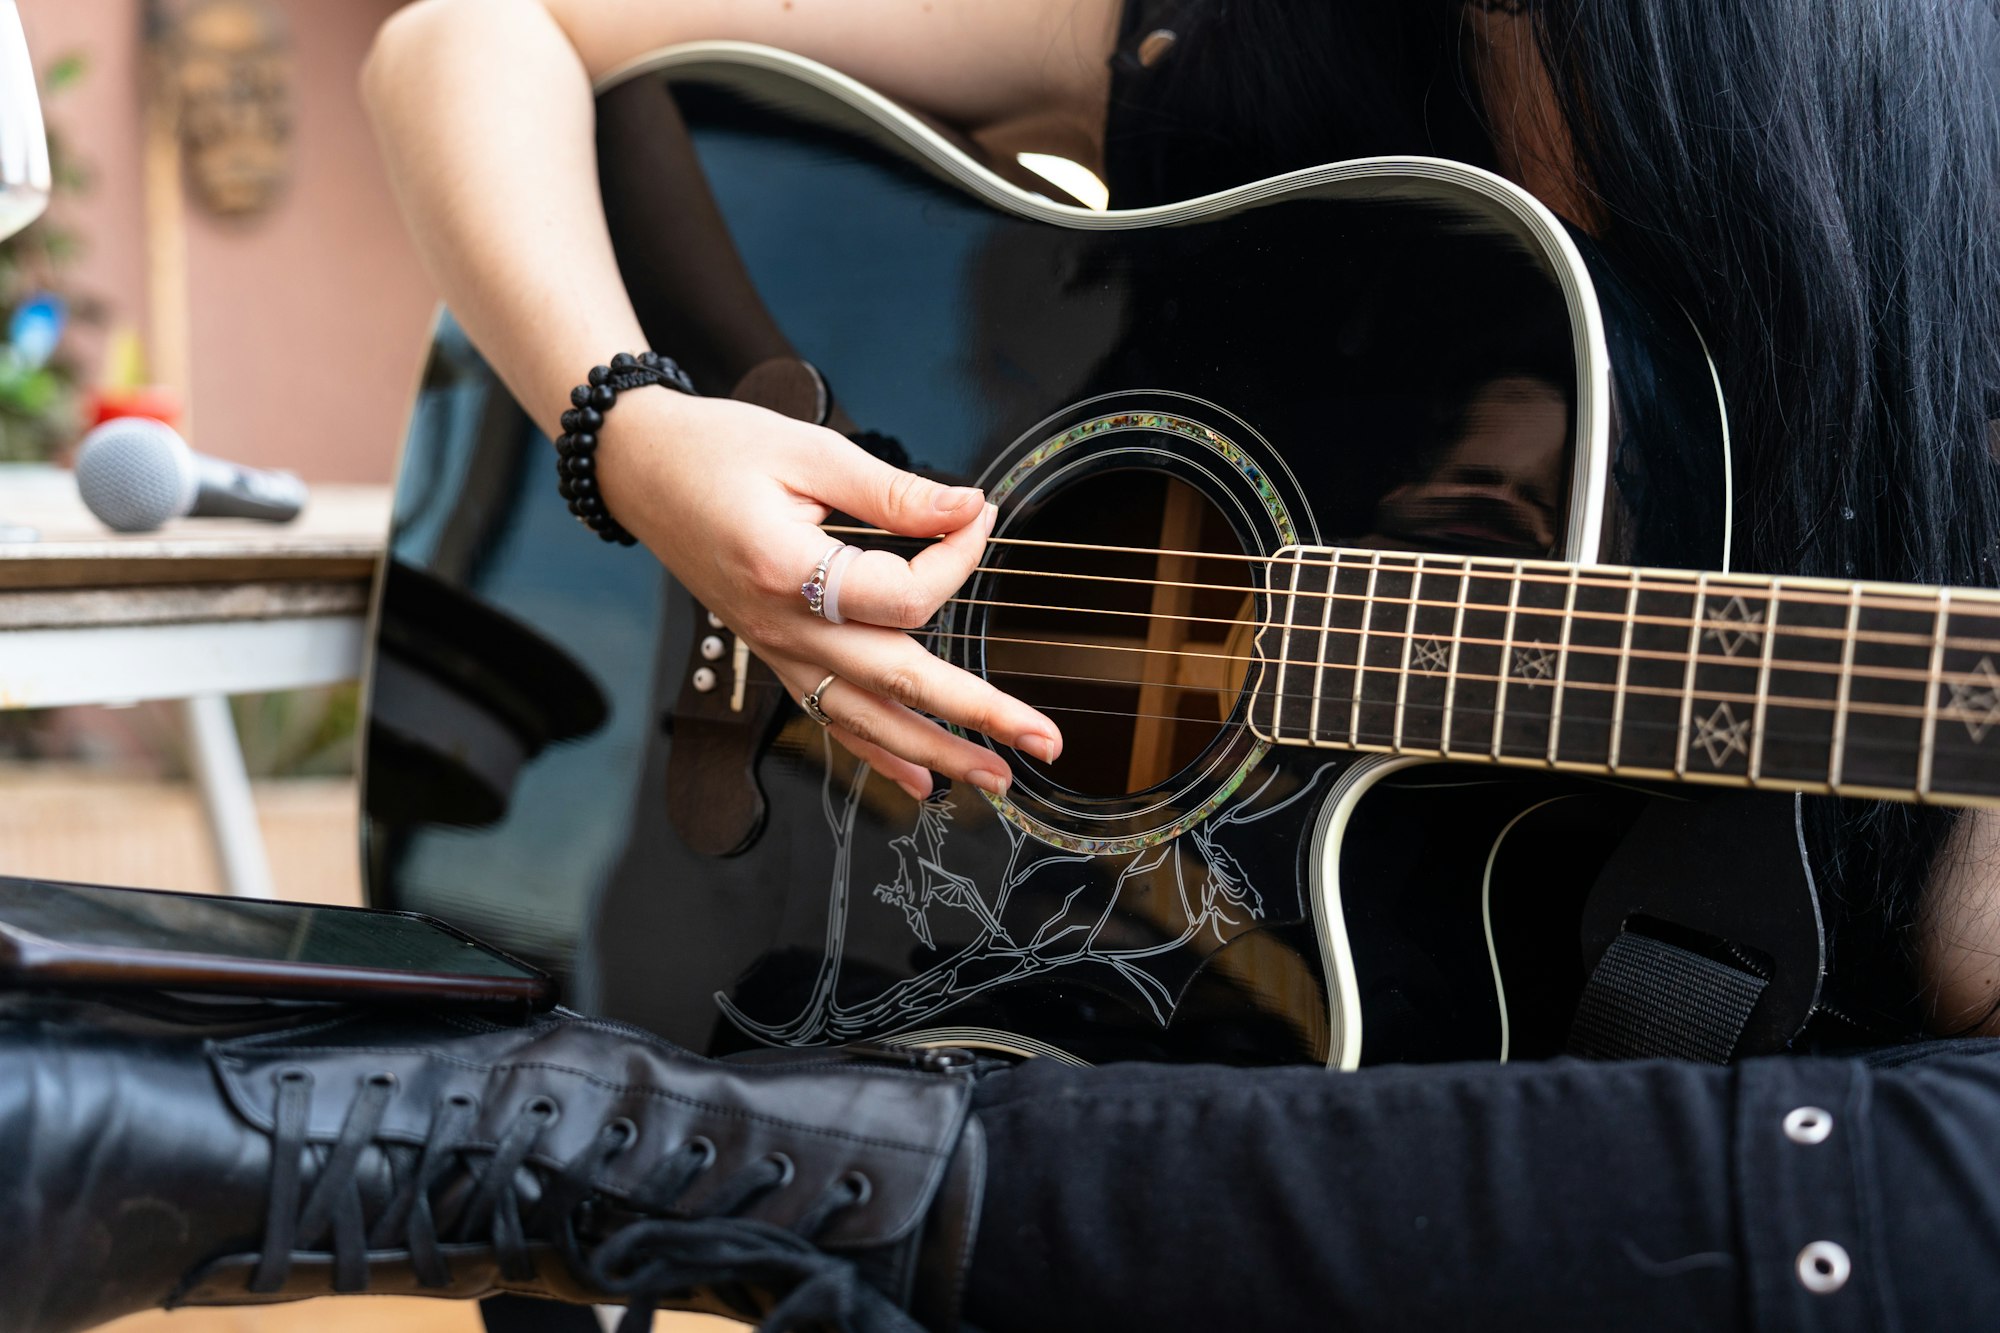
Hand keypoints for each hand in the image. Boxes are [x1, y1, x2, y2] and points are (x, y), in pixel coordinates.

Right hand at [594, 389, 1063, 801]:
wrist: (639, 470)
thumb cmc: (716, 451)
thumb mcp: (809, 451)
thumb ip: (893, 492)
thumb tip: (969, 508)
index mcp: (789, 573)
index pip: (905, 594)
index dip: (958, 557)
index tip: (982, 515)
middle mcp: (784, 628)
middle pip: (898, 682)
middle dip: (977, 716)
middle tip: (1043, 741)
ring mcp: (777, 651)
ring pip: (866, 719)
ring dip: (936, 754)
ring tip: (997, 779)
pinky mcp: (775, 655)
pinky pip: (831, 718)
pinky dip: (878, 754)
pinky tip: (920, 782)